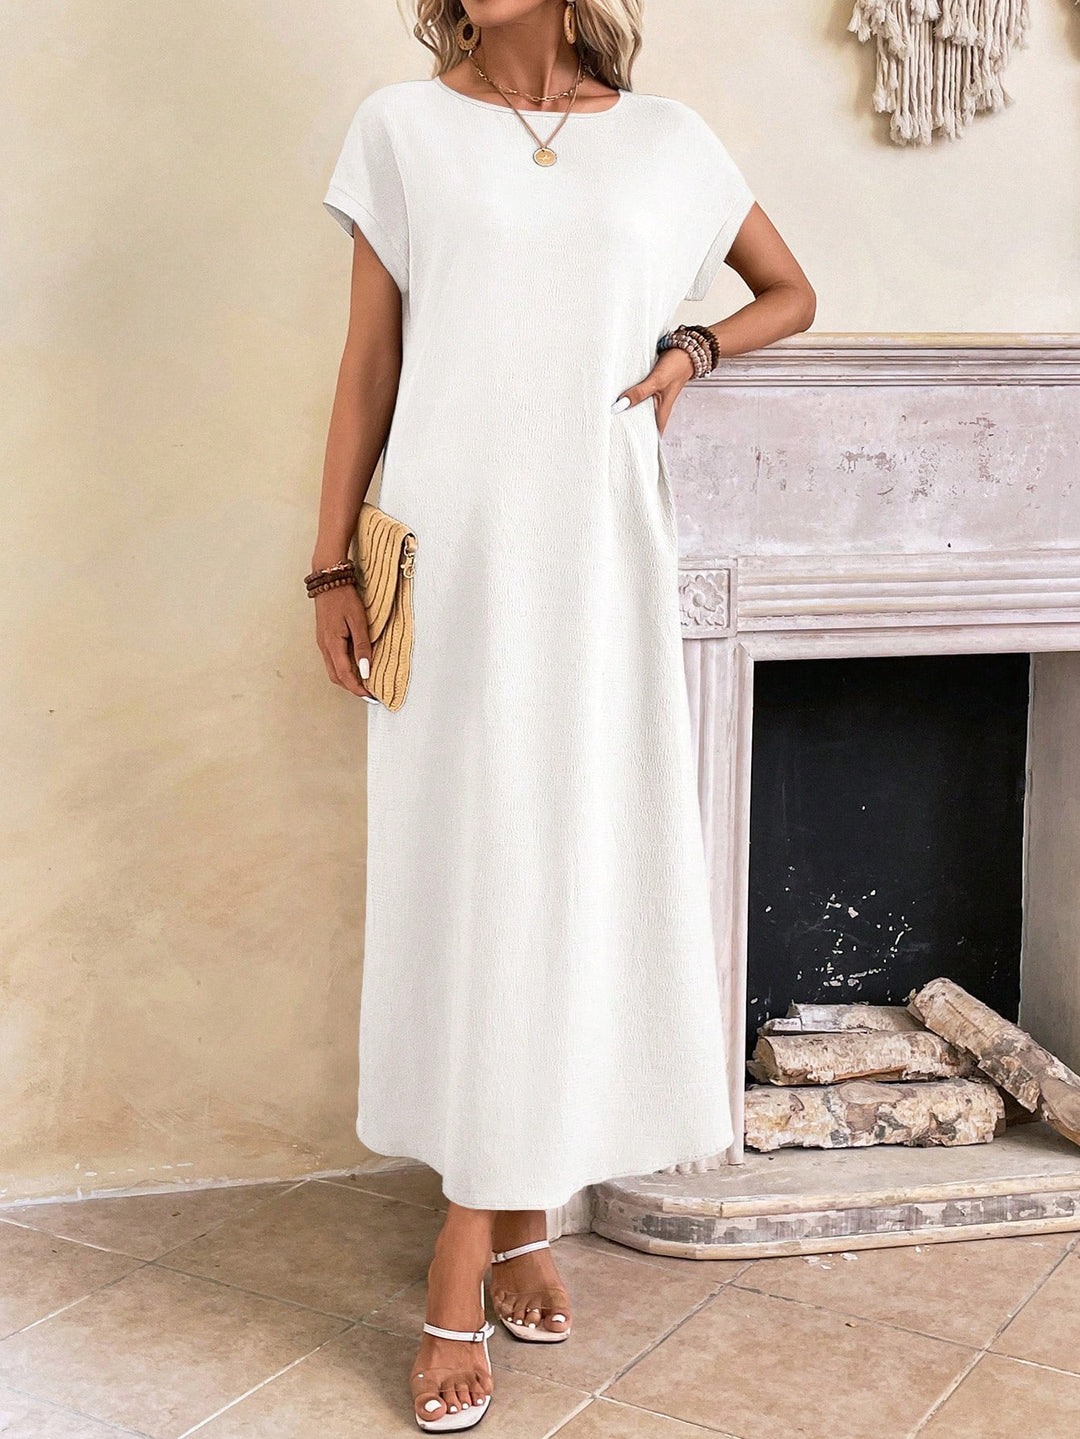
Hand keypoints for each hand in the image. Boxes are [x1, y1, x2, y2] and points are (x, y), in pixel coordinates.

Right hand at [315, 583, 377, 702]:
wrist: (328, 580)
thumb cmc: (344, 598)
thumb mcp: (358, 621)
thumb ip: (362, 647)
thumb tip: (365, 670)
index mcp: (332, 644)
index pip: (345, 675)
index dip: (358, 689)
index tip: (371, 697)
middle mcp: (324, 646)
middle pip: (336, 677)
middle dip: (352, 688)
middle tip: (369, 693)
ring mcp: (322, 643)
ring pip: (333, 670)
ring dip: (347, 679)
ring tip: (364, 682)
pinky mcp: (324, 638)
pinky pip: (332, 660)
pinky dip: (343, 669)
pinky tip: (355, 666)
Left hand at [613, 345, 694, 436]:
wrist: (685, 349)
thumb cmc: (676, 366)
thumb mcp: (657, 381)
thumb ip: (639, 393)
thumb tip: (620, 406)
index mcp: (661, 412)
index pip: (650, 435)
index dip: (640, 443)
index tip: (623, 448)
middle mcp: (657, 407)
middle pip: (640, 423)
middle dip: (628, 429)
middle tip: (609, 435)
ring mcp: (652, 398)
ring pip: (637, 410)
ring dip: (626, 413)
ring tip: (608, 420)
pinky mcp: (648, 388)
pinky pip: (636, 397)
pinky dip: (628, 399)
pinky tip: (616, 399)